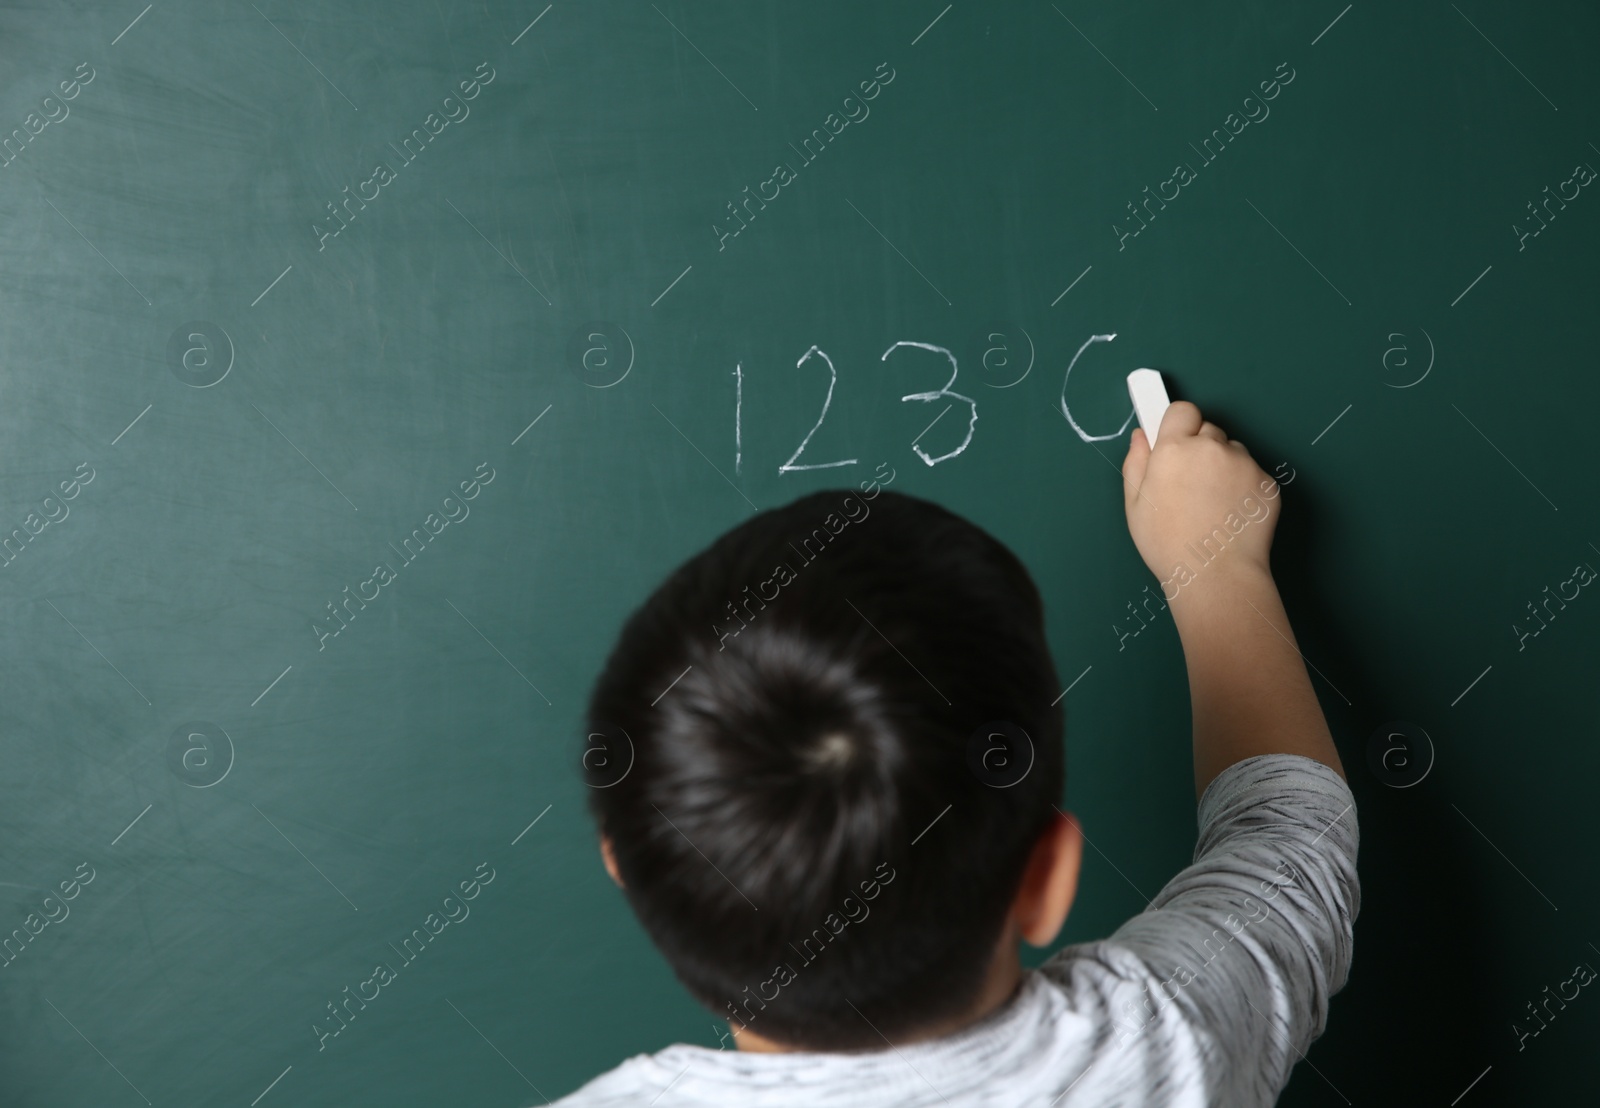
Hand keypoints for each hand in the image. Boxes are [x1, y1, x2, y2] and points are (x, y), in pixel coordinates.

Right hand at [1120, 401, 1278, 592]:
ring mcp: (1244, 464)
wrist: (1216, 575)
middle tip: (1192, 485)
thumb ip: (1136, 463)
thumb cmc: (1167, 544)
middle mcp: (1212, 447)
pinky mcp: (1267, 483)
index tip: (1176, 443)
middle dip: (1201, 448)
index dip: (1178, 425)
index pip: (1182, 410)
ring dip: (1223, 467)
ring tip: (1212, 505)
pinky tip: (1231, 514)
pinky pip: (1252, 474)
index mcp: (1175, 449)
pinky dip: (1243, 488)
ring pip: (1232, 451)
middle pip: (1209, 430)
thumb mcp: (1135, 505)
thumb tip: (1142, 436)